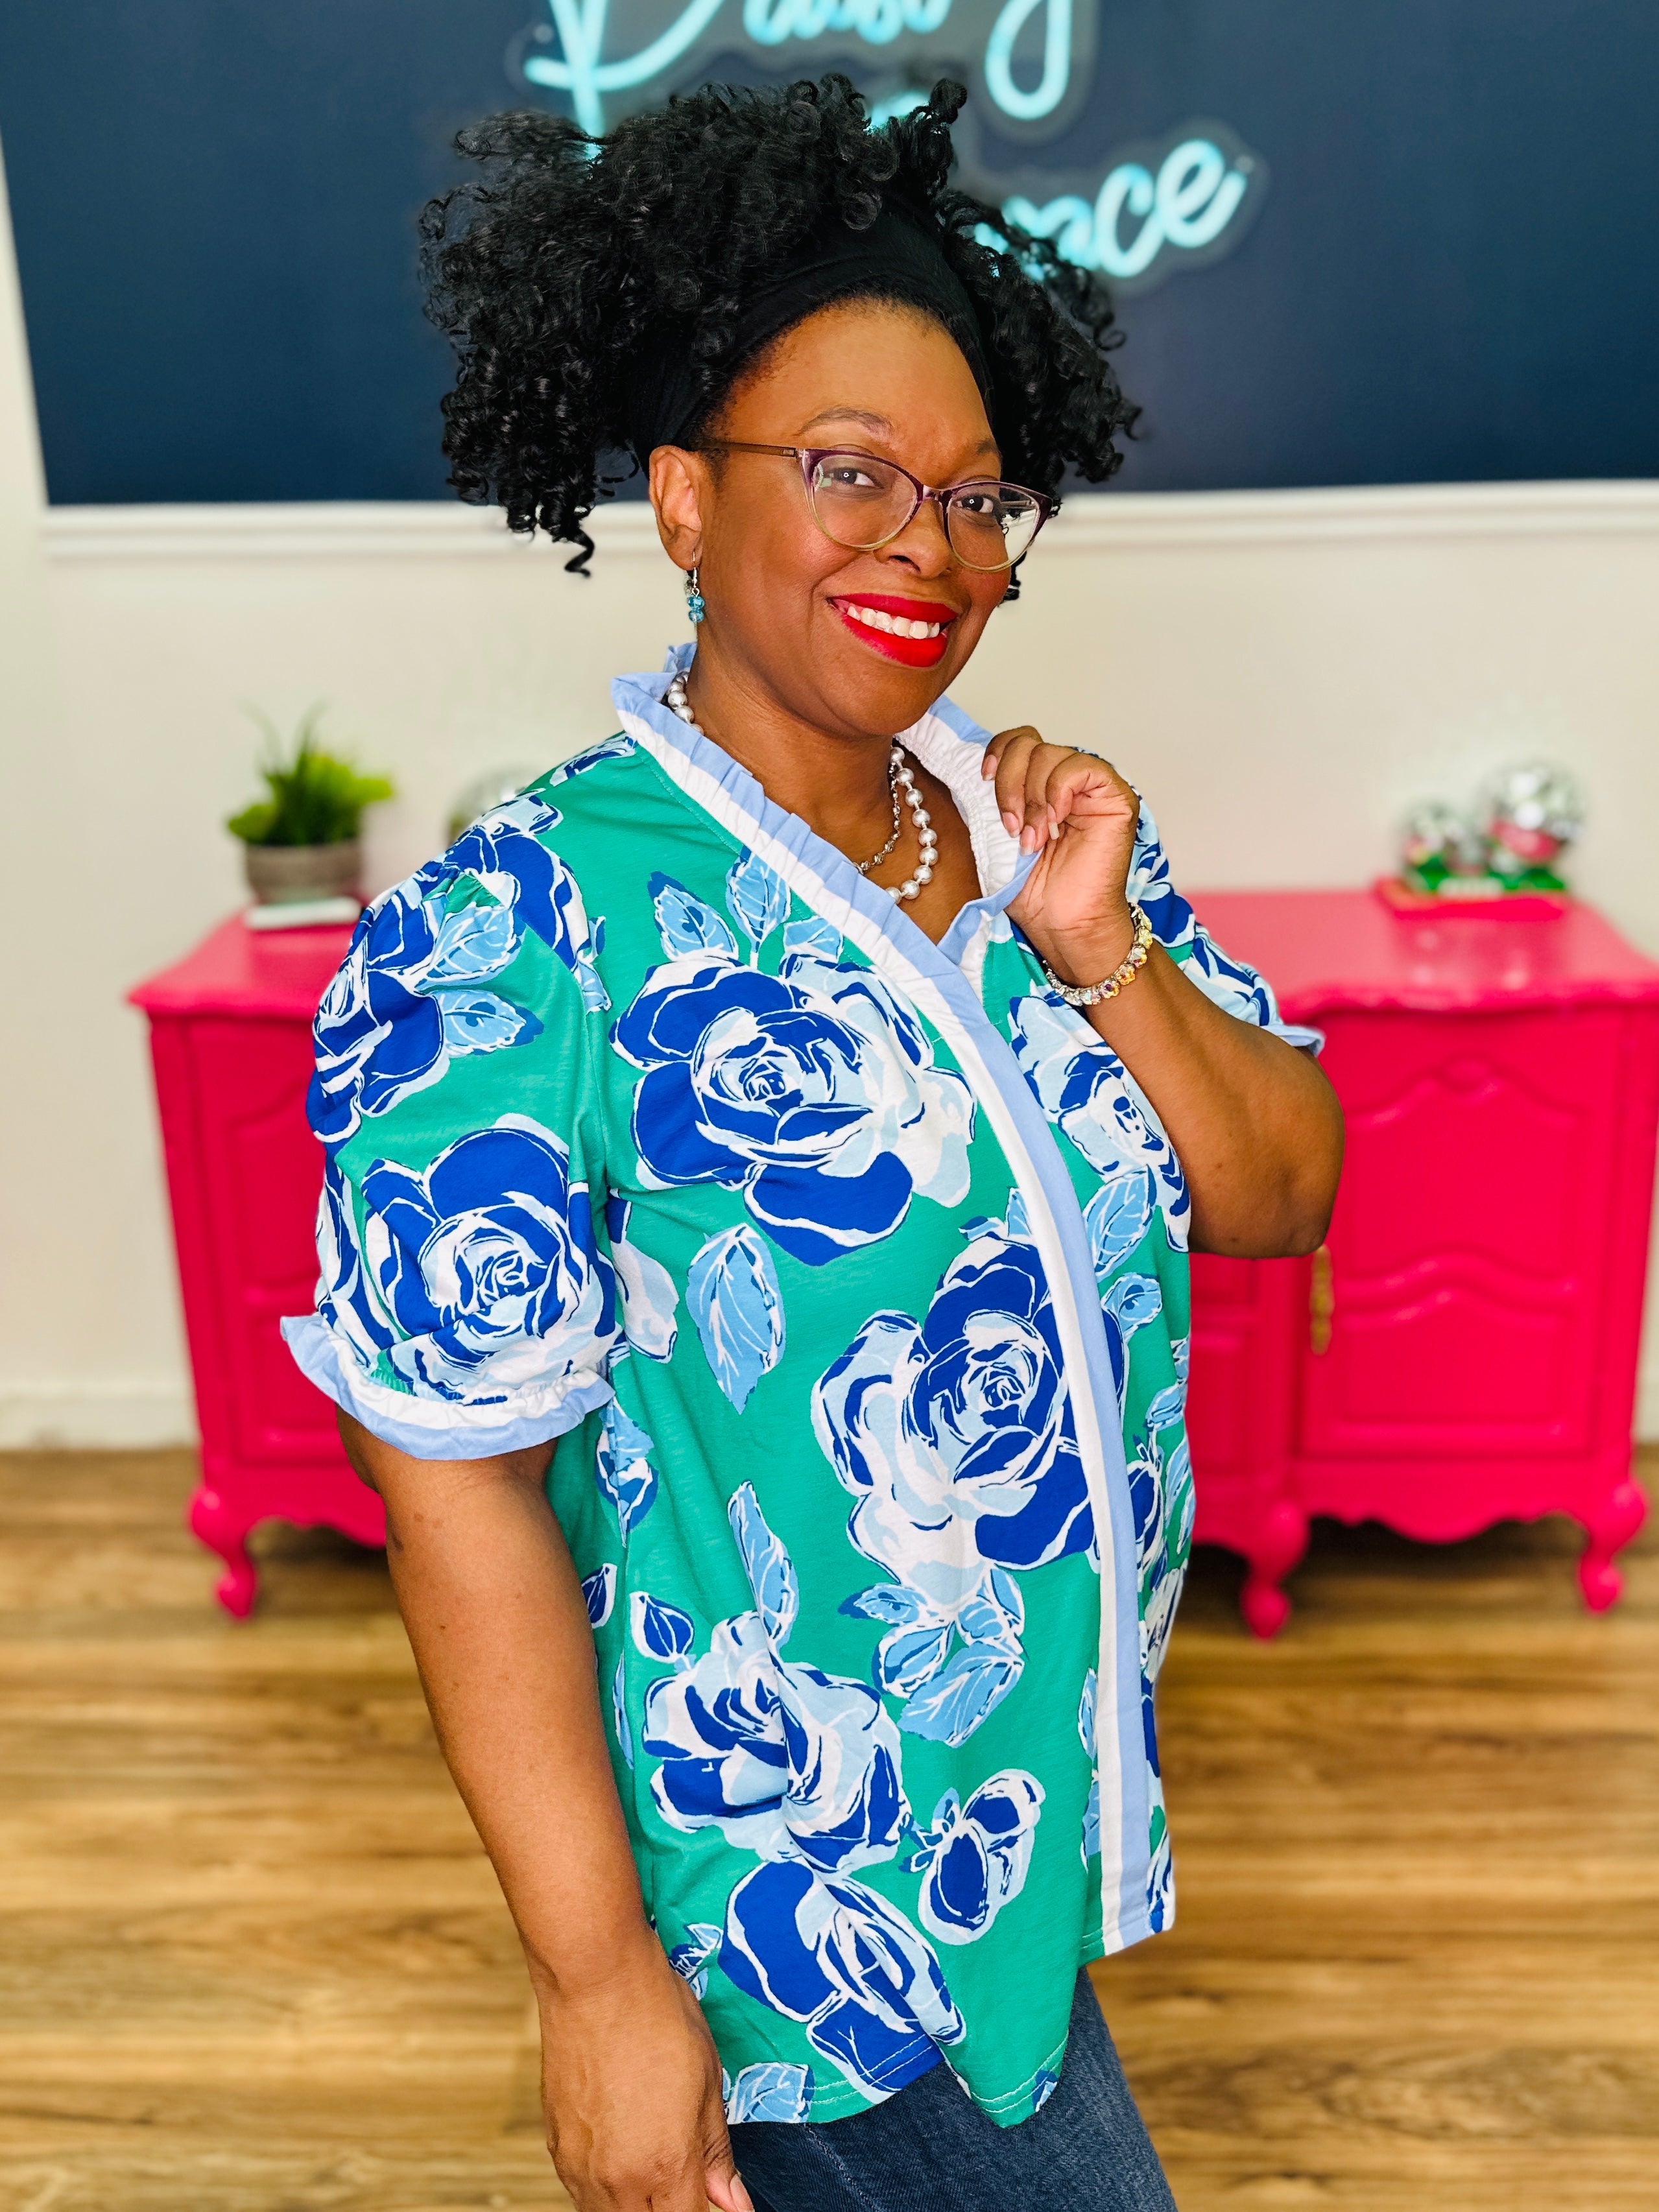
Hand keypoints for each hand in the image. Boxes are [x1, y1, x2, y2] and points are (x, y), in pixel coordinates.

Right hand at [536, 1934, 751, 2211]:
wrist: (596, 1980)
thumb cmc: (656, 2017)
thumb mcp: (708, 2082)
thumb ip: (717, 2153)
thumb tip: (734, 2201)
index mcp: (666, 2165)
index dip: (705, 2210)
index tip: (709, 2193)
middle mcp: (618, 2179)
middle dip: (667, 2209)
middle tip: (681, 2179)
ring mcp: (579, 2166)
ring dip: (634, 2205)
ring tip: (650, 2162)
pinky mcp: (555, 2147)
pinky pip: (581, 2191)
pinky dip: (603, 2187)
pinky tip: (620, 2150)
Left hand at [983, 725, 1141, 985]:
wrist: (1062, 923)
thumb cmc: (1033, 890)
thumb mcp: (993, 836)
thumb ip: (986, 799)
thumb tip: (964, 768)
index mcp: (1035, 785)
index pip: (1017, 741)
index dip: (997, 752)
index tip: (981, 780)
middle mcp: (1062, 780)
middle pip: (1028, 743)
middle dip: (1009, 783)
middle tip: (1009, 826)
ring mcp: (1089, 787)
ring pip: (1051, 753)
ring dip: (1032, 798)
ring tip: (1033, 839)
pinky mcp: (1114, 796)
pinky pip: (1081, 767)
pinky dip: (1059, 792)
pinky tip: (1055, 824)